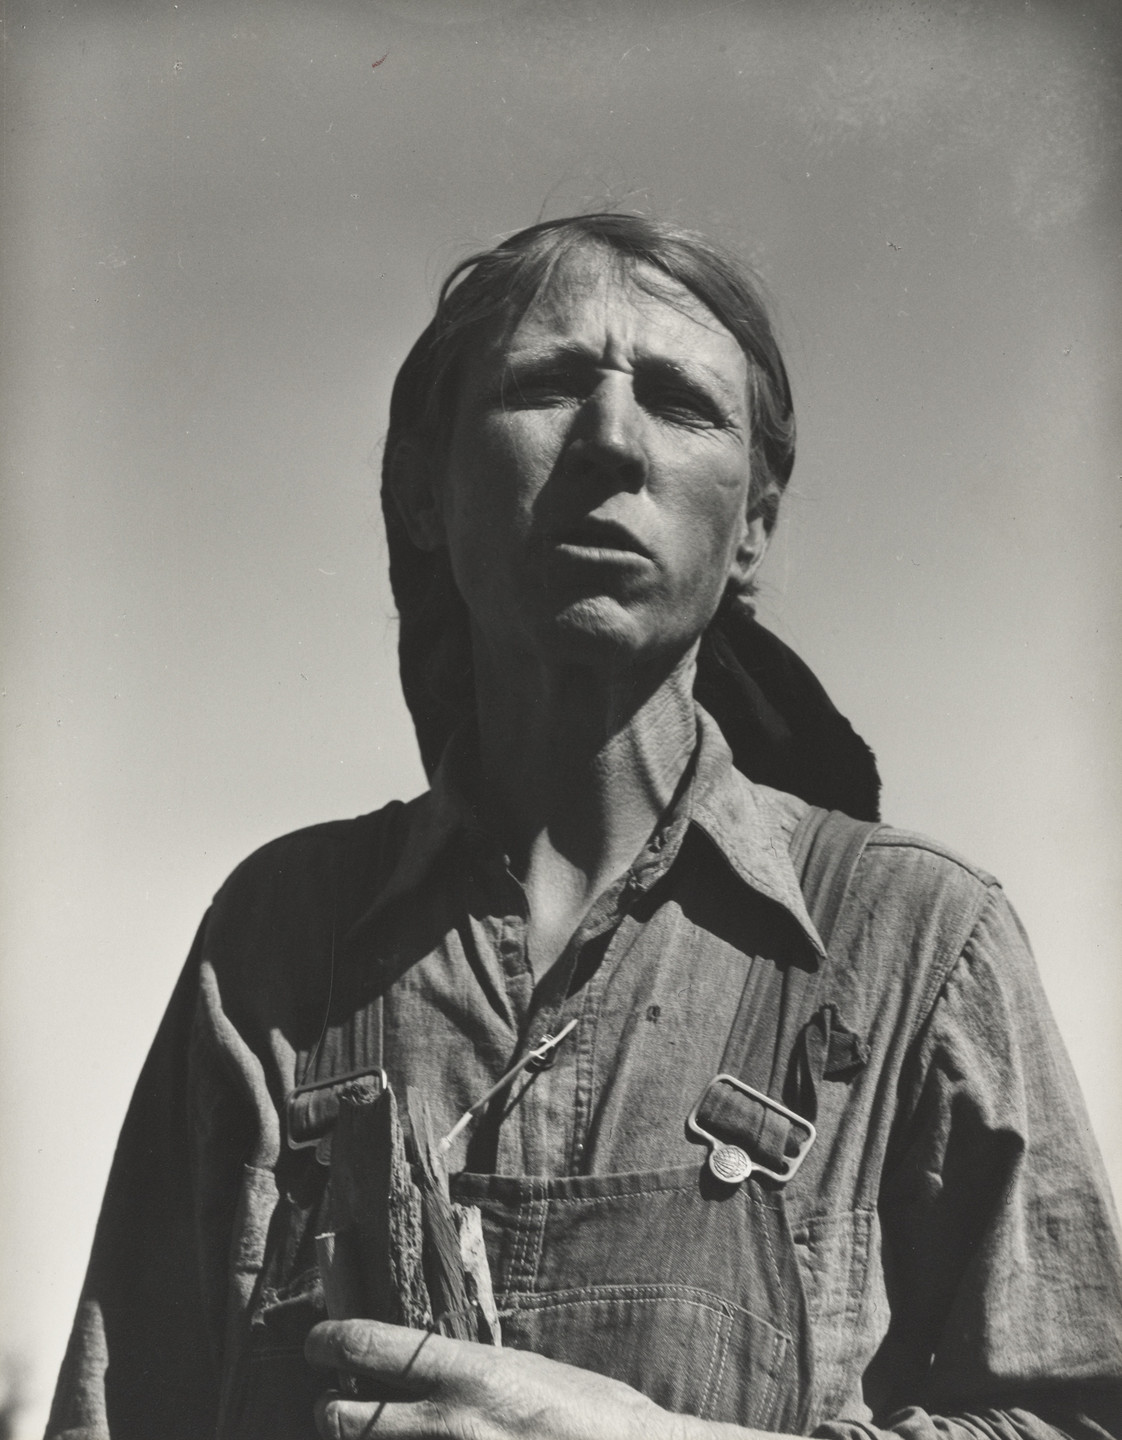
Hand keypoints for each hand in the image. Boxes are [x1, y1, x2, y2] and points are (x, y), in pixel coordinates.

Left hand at [305, 1318, 672, 1438]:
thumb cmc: (584, 1410)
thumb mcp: (521, 1368)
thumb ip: (464, 1369)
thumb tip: (413, 1363)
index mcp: (468, 1371)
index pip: (370, 1346)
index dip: (329, 1341)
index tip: (317, 1342)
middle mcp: (451, 1423)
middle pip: (346, 1420)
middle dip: (328, 1412)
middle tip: (331, 1404)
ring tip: (363, 1433)